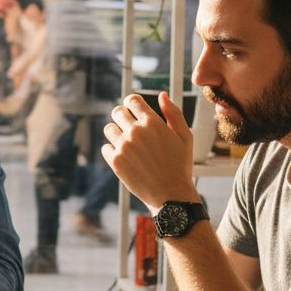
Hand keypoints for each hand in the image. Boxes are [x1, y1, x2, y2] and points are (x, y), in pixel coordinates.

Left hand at [102, 92, 196, 210]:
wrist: (171, 194)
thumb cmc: (180, 165)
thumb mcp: (185, 136)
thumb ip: (173, 113)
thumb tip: (162, 95)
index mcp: (152, 122)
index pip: (132, 100)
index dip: (132, 103)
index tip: (133, 109)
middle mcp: (135, 132)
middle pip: (117, 112)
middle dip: (123, 116)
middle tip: (129, 126)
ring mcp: (123, 147)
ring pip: (109, 129)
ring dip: (116, 132)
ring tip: (127, 142)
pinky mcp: (115, 162)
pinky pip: (105, 148)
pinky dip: (112, 150)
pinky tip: (124, 156)